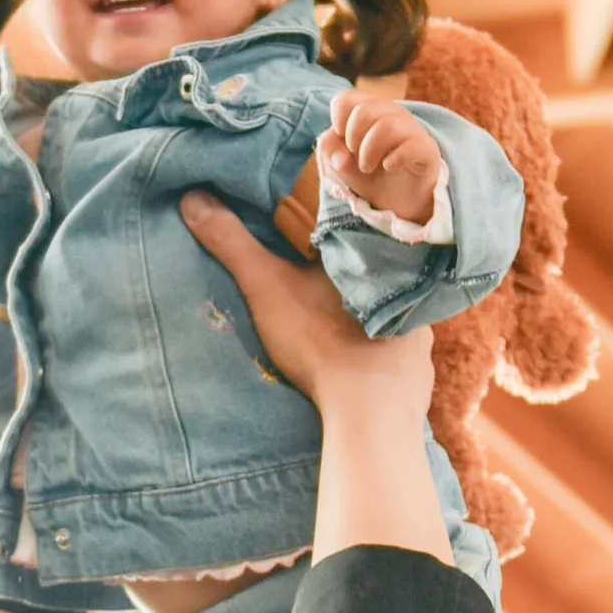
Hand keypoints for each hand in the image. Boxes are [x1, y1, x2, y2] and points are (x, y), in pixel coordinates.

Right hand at [178, 193, 431, 422]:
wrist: (369, 415)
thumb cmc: (320, 342)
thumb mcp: (266, 287)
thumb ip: (232, 243)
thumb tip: (192, 198)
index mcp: (375, 256)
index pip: (359, 229)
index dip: (337, 230)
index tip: (315, 235)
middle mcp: (409, 289)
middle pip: (378, 272)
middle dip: (354, 275)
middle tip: (326, 283)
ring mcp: (420, 334)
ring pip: (393, 314)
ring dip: (371, 317)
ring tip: (344, 324)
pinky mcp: (420, 372)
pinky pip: (402, 354)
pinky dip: (383, 355)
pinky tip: (365, 362)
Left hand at [317, 89, 442, 225]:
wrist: (398, 204)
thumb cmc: (370, 176)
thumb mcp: (342, 165)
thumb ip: (330, 151)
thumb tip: (341, 157)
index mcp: (370, 110)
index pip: (346, 99)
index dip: (338, 121)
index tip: (344, 142)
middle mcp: (392, 114)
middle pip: (364, 110)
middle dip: (352, 138)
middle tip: (356, 158)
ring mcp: (412, 129)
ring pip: (386, 125)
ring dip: (369, 151)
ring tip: (368, 168)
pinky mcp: (427, 149)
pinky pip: (413, 145)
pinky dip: (395, 159)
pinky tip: (389, 167)